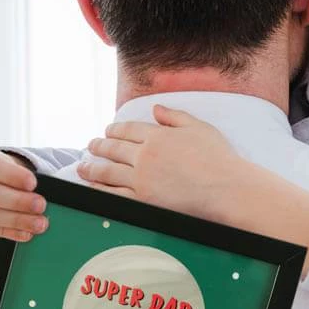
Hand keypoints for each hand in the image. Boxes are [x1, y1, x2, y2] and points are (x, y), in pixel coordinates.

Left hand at [78, 105, 241, 219]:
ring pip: (108, 171)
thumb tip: (156, 108)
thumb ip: (175, 116)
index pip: (128, 129)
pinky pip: (114, 194)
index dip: (114, 130)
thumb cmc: (219, 159)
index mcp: (158, 135)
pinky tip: (93, 188)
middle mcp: (145, 155)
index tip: (107, 131)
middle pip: (114, 149)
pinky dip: (100, 190)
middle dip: (99, 147)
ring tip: (83, 167)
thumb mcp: (199, 127)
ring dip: (92, 168)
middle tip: (90, 147)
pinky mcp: (143, 200)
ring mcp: (142, 179)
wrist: (226, 188)